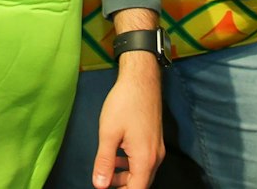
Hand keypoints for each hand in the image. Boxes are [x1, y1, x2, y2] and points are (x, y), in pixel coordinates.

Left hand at [91, 54, 162, 187]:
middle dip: (123, 186)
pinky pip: (144, 161)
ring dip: (126, 176)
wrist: (141, 79)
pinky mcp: (154, 140)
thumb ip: (105, 162)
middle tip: (104, 181)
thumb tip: (99, 186)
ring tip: (107, 171)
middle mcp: (155, 157)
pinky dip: (131, 164)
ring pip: (143, 172)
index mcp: (145, 159)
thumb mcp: (109, 134)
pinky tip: (117, 156)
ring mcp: (157, 148)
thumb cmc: (125, 103)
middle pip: (141, 183)